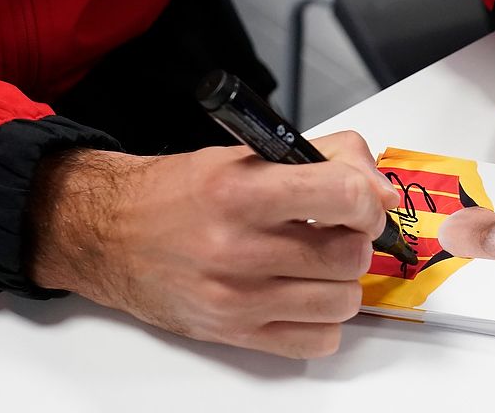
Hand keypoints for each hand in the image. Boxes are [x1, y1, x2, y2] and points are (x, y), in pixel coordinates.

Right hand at [27, 131, 398, 357]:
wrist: (112, 233)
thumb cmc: (182, 193)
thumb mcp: (251, 153)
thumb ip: (327, 156)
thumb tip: (382, 191)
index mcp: (242, 190)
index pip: (343, 196)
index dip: (368, 200)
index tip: (365, 203)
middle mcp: (237, 247)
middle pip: (350, 255)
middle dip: (357, 240)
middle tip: (338, 231)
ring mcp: (237, 297)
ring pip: (343, 301)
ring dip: (343, 281)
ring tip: (318, 264)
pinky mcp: (235, 333)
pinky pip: (317, 341)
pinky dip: (324, 320)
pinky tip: (304, 295)